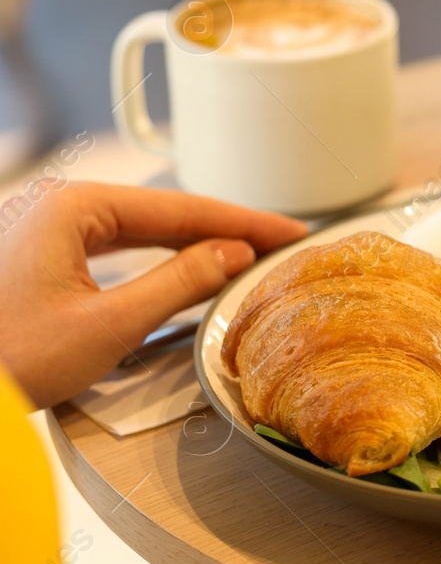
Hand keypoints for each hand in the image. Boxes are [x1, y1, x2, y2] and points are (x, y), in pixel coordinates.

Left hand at [0, 181, 306, 404]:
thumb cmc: (6, 359)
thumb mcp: (108, 326)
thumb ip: (179, 283)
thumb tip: (230, 254)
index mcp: (72, 206)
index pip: (182, 207)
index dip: (243, 222)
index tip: (289, 230)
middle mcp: (56, 204)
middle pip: (162, 211)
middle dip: (223, 228)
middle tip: (278, 242)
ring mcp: (43, 227)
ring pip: (139, 226)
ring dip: (192, 241)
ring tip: (244, 252)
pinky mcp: (36, 253)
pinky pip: (112, 242)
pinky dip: (157, 254)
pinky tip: (185, 264)